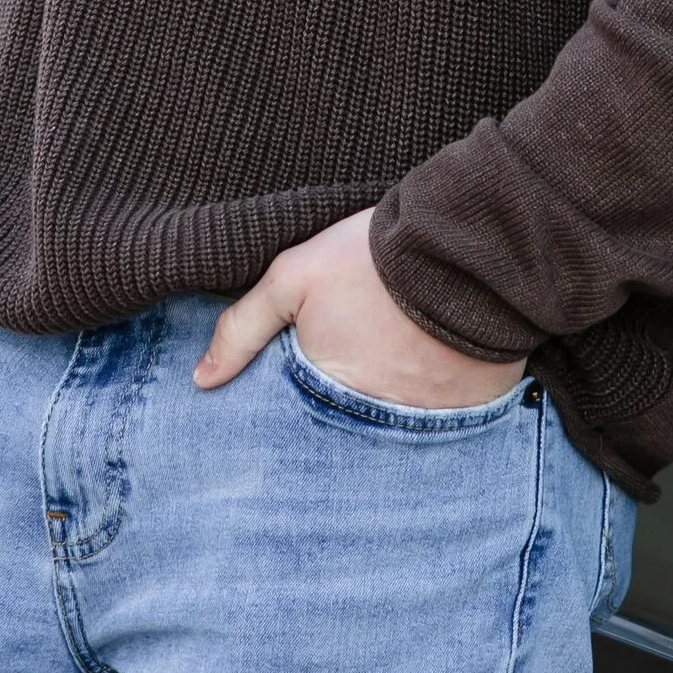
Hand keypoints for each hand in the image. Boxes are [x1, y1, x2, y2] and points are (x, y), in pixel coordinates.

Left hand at [193, 209, 523, 405]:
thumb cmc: (372, 258)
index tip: (309, 380)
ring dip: (393, 407)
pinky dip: (439, 405)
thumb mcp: (294, 276)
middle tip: (356, 373)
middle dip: (345, 413)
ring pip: (398, 428)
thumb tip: (200, 380)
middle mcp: (377, 420)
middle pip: (350, 429)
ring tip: (395, 372)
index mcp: (329, 392)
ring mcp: (428, 420)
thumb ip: (243, 327)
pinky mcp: (472, 409)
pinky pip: (449, 423)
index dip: (300, 402)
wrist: (465, 243)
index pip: (300, 422)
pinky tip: (436, 374)